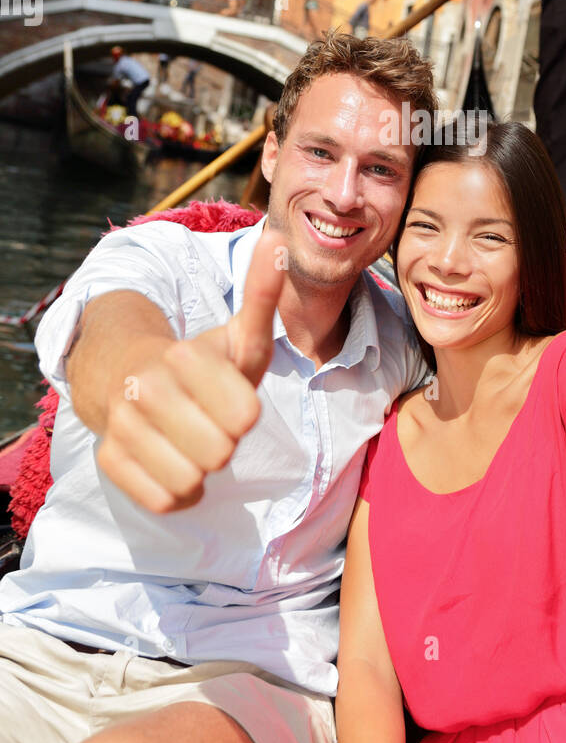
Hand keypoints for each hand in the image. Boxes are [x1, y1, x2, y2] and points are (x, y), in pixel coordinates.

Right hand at [97, 228, 286, 512]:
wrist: (126, 374)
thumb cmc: (201, 363)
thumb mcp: (237, 333)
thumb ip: (262, 293)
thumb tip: (280, 240)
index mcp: (181, 357)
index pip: (244, 417)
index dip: (245, 412)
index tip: (230, 396)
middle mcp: (144, 391)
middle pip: (220, 454)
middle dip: (224, 442)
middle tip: (209, 420)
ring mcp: (121, 427)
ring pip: (191, 482)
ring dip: (201, 469)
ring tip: (191, 439)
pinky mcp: (109, 462)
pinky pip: (166, 502)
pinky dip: (179, 491)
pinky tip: (173, 461)